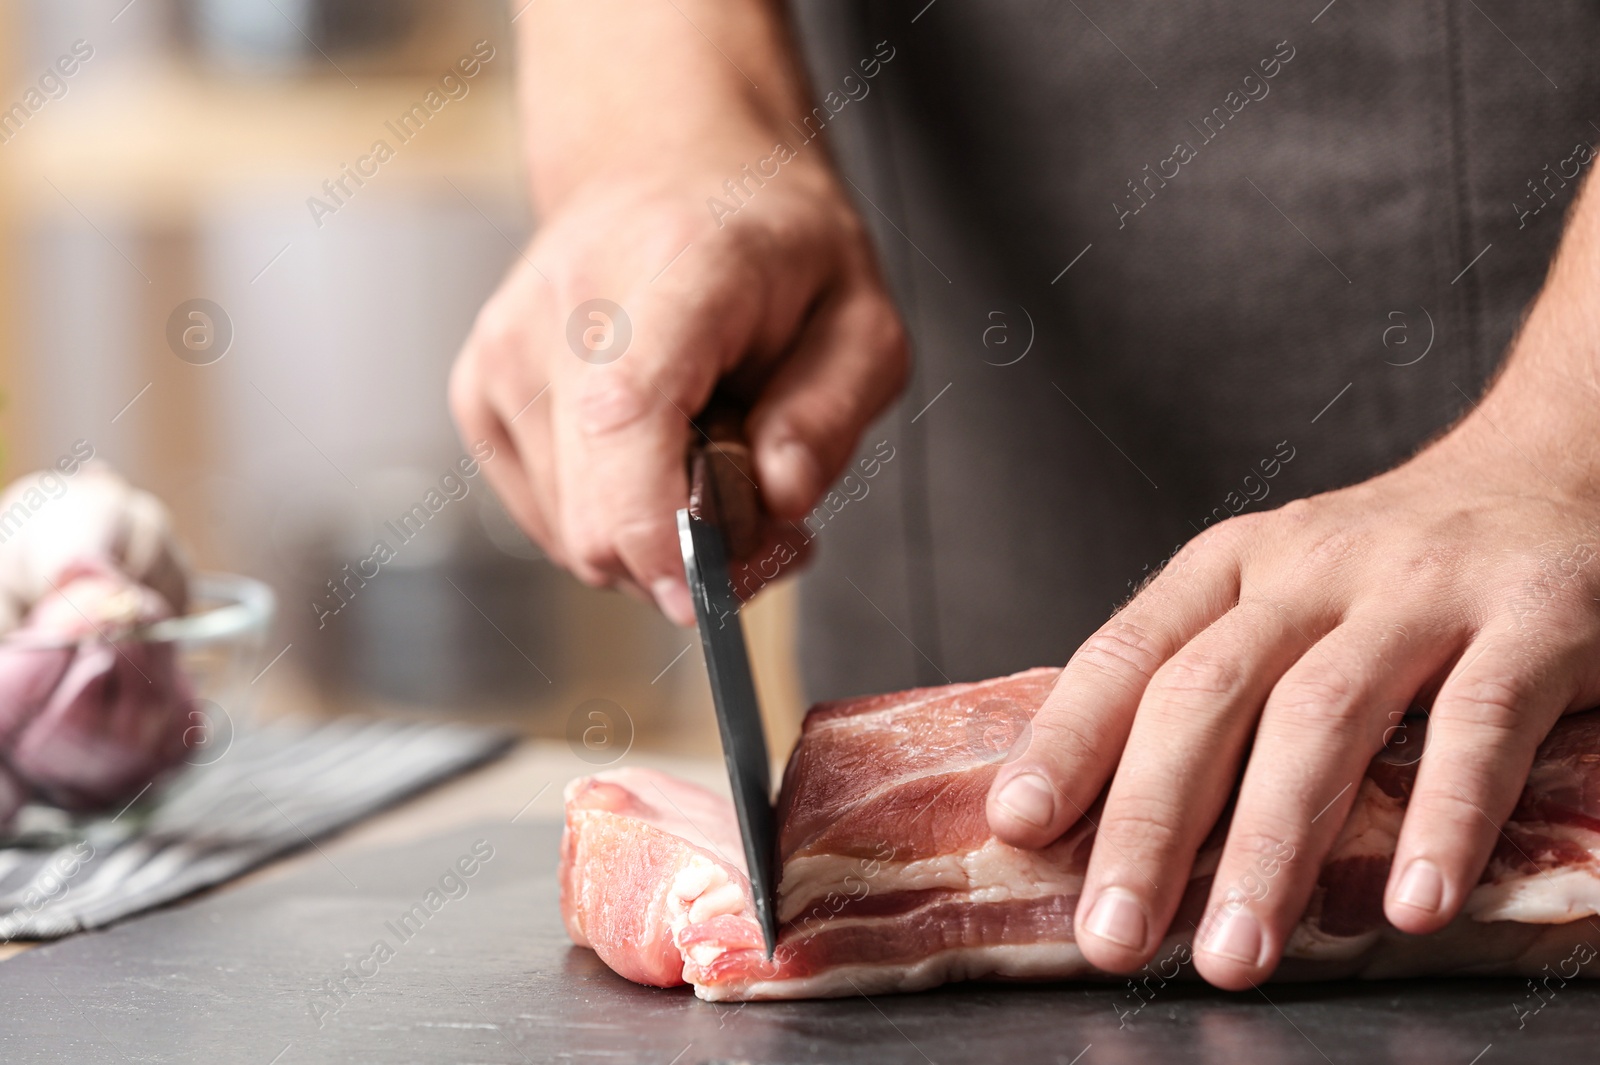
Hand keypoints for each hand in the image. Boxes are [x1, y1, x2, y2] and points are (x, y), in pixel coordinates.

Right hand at [450, 166, 906, 622]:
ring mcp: (504, 352)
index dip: (660, 534)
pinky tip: (657, 459)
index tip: (709, 592)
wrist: (668, 168)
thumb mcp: (862, 317)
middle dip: (689, 557)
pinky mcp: (477, 393)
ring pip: (576, 535)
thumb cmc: (771, 246)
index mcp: (674, 268)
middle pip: (595, 513)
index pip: (628, 419)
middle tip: (765, 517)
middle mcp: (564, 306)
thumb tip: (775, 504)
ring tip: (713, 464)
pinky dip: (614, 515)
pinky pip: (553, 520)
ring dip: (656, 538)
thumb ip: (830, 417)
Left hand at [986, 419, 1599, 987]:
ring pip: (1322, 719)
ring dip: (1270, 847)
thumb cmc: (1391, 570)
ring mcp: (1422, 590)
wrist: (1551, 471)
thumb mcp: (1280, 593)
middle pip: (1205, 697)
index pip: (1129, 651)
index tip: (1019, 825)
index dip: (1067, 739)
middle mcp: (1311, 568)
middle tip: (1113, 935)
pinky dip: (1442, 817)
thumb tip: (1094, 808)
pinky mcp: (1534, 621)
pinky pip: (1478, 726)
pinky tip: (1411, 902)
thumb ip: (1209, 677)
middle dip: (1150, 825)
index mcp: (1233, 566)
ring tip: (1235, 951)